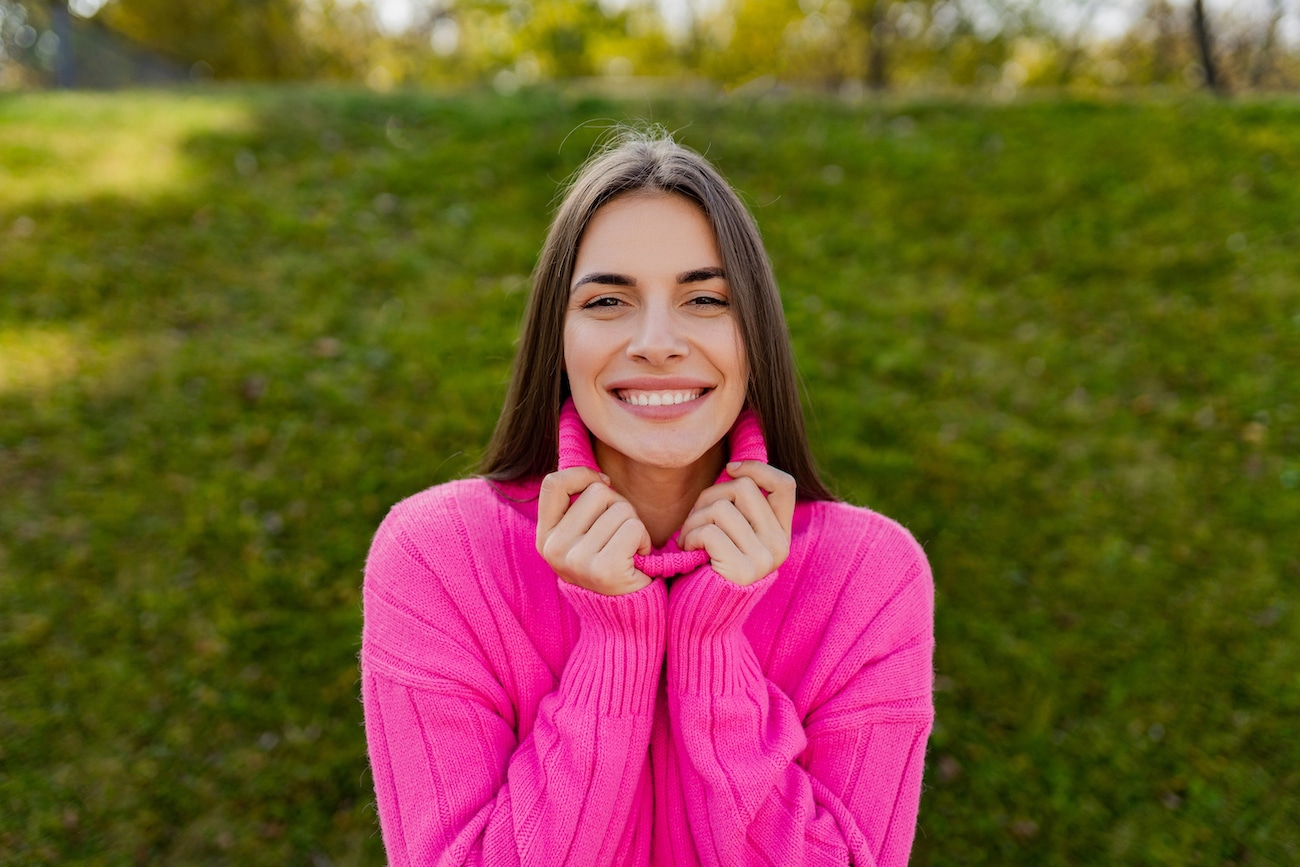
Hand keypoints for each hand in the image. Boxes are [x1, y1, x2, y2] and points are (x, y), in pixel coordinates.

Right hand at [537, 467, 653, 595]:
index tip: (603, 484)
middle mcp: (555, 548)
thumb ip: (580, 508)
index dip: (582, 475)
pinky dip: (643, 539)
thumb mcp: (582, 537)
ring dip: (634, 525)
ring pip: (620, 508)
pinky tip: (637, 558)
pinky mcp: (604, 569)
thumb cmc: (609, 565)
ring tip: (628, 550)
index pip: (554, 484)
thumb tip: (600, 477)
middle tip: (620, 534)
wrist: (622, 618)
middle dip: (619, 505)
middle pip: (597, 492)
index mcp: (545, 537)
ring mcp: (577, 560)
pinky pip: (634, 527)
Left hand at [679, 461, 795, 586]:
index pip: (784, 484)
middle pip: (744, 488)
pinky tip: (688, 551)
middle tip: (695, 521)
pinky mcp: (743, 571)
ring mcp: (764, 560)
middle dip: (708, 496)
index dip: (757, 467)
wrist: (699, 619)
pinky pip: (709, 531)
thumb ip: (740, 508)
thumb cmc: (707, 568)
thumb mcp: (731, 534)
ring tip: (688, 539)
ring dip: (693, 520)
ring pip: (721, 507)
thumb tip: (735, 467)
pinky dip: (690, 537)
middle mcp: (779, 546)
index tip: (730, 469)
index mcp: (780, 535)